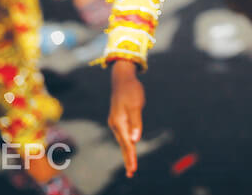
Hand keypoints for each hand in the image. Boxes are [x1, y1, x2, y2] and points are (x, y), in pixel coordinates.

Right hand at [108, 59, 143, 176]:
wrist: (122, 78)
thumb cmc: (131, 90)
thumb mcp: (135, 106)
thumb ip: (136, 122)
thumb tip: (135, 140)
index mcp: (119, 122)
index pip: (126, 144)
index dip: (130, 156)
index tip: (133, 169)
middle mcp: (115, 124)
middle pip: (123, 144)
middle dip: (128, 158)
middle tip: (132, 173)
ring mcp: (116, 121)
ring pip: (122, 140)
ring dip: (127, 152)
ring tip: (131, 163)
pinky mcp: (119, 118)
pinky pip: (123, 134)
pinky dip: (126, 143)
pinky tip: (129, 146)